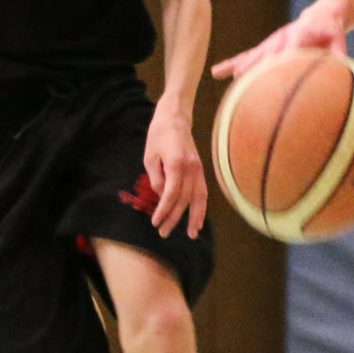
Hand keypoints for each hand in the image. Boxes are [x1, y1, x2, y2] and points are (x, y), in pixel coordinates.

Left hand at [144, 100, 207, 238]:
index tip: (155, 222)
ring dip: (194, 217)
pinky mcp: (200, 169)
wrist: (176, 117)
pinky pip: (203, 192)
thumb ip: (156, 178)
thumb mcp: (150, 156)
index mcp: (176, 164)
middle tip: (164, 233)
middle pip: (184, 199)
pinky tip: (199, 219)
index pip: (171, 194)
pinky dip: (202, 207)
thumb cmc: (159, 135)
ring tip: (191, 234)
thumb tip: (162, 197)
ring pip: (198, 198)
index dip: (164, 210)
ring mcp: (198, 169)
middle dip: (174, 218)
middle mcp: (191, 168)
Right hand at [210, 3, 347, 79]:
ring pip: (253, 55)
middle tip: (242, 77)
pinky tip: (216, 72)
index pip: (292, 44)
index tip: (275, 67)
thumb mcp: (339, 37)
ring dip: (240, 65)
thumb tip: (342, 69)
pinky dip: (232, 64)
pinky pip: (247, 57)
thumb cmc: (332, 28)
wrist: (322, 13)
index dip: (285, 54)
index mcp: (300, 32)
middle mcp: (283, 37)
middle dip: (256, 64)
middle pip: (267, 51)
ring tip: (223, 75)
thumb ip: (339, 52)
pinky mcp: (267, 48)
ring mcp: (272, 42)